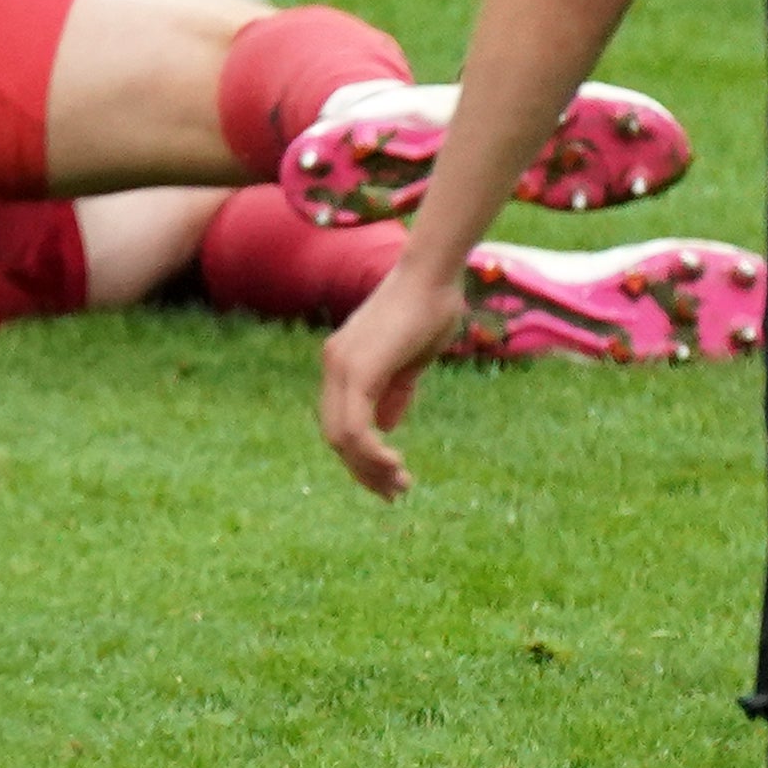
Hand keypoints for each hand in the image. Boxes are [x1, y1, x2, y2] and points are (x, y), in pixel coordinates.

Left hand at [318, 258, 464, 500]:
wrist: (433, 275)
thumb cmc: (429, 309)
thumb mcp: (410, 361)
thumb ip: (394, 392)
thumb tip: (386, 426)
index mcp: (343, 362)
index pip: (339, 421)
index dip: (360, 455)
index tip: (388, 478)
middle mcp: (334, 365)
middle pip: (334, 435)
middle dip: (363, 470)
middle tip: (394, 492)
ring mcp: (341, 366)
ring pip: (341, 436)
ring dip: (369, 468)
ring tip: (399, 485)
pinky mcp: (357, 369)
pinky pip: (353, 426)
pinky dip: (370, 453)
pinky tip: (393, 465)